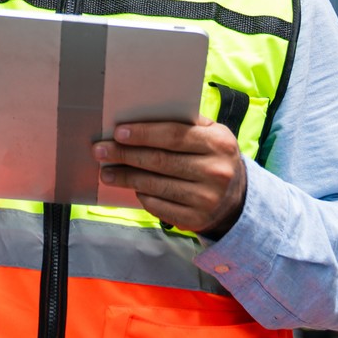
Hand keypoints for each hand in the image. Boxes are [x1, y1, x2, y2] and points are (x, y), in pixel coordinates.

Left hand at [94, 120, 246, 235]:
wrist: (237, 198)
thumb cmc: (214, 158)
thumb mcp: (212, 135)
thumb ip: (185, 124)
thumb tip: (141, 117)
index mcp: (218, 143)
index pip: (174, 136)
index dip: (143, 134)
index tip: (118, 133)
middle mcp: (215, 172)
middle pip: (159, 161)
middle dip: (125, 155)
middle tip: (100, 151)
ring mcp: (206, 199)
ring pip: (155, 185)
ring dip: (126, 178)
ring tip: (107, 172)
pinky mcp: (196, 220)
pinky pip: (158, 206)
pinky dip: (142, 196)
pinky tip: (131, 188)